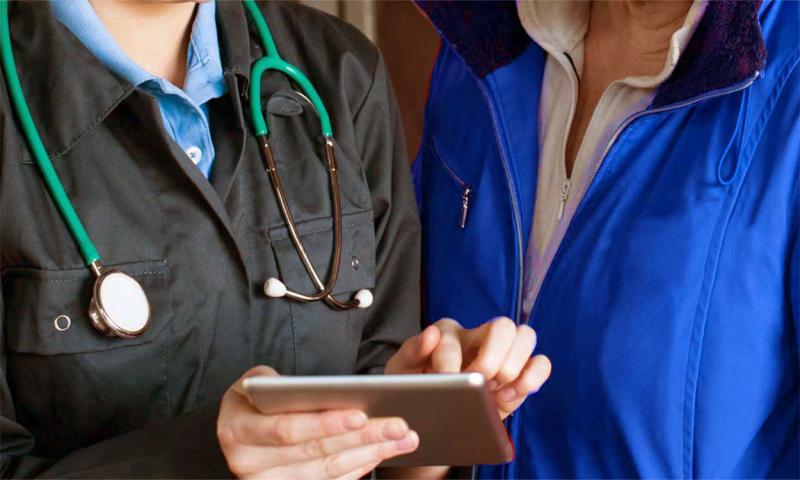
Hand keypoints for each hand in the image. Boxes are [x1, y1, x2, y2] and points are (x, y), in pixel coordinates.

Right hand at [217, 366, 418, 478]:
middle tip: (399, 425)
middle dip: (362, 438)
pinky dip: (361, 466)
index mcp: (237, 429)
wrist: (239, 426)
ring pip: (329, 471)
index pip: (288, 430)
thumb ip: (282, 385)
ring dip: (371, 453)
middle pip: (316, 453)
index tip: (361, 414)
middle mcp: (248, 463)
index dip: (325, 424)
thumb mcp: (258, 381)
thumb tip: (323, 391)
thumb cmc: (256, 397)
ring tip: (403, 437)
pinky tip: (383, 451)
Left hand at [386, 317, 550, 418]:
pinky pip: (541, 363)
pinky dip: (533, 378)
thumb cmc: (416, 387)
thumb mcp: (402, 372)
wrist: (434, 415)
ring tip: (495, 391)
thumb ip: (411, 352)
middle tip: (479, 382)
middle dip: (492, 358)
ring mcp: (503, 354)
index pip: (453, 338)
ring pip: (526, 336)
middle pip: (503, 325)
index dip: (450, 361)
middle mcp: (479, 337)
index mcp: (447, 333)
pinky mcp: (520, 374)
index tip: (447, 381)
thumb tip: (432, 335)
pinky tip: (511, 395)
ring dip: (513, 366)